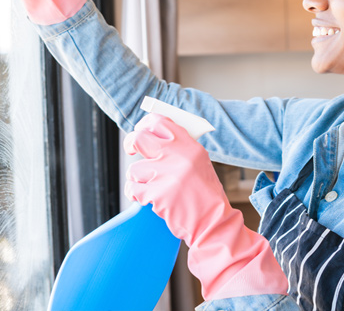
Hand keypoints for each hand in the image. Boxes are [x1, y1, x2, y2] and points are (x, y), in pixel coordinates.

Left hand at [125, 114, 287, 300]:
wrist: (213, 223)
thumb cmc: (205, 194)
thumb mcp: (199, 163)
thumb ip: (179, 148)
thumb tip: (153, 135)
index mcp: (190, 146)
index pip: (159, 122)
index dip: (146, 123)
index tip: (141, 129)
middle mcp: (178, 156)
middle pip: (139, 138)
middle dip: (131, 143)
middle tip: (131, 148)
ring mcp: (166, 175)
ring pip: (134, 168)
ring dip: (138, 179)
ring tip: (152, 187)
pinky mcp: (157, 194)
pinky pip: (133, 188)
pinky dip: (136, 194)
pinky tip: (148, 198)